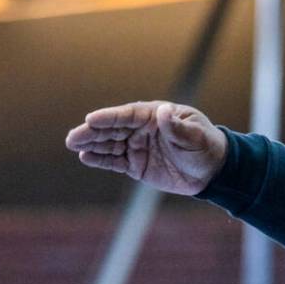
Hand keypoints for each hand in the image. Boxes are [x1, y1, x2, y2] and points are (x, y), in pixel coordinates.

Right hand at [65, 101, 227, 195]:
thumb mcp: (196, 137)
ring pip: (110, 144)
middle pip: (113, 128)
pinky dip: (100, 160)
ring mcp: (137, 146)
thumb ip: (178, 128)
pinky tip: (85, 158)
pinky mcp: (136, 164)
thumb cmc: (206, 147)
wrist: (212, 171)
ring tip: (73, 144)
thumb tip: (163, 112)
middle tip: (73, 136)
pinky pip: (115, 161)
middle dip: (92, 132)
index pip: (128, 115)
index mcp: (154, 116)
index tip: (92, 119)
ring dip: (91, 144)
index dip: (109, 117)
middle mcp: (142, 129)